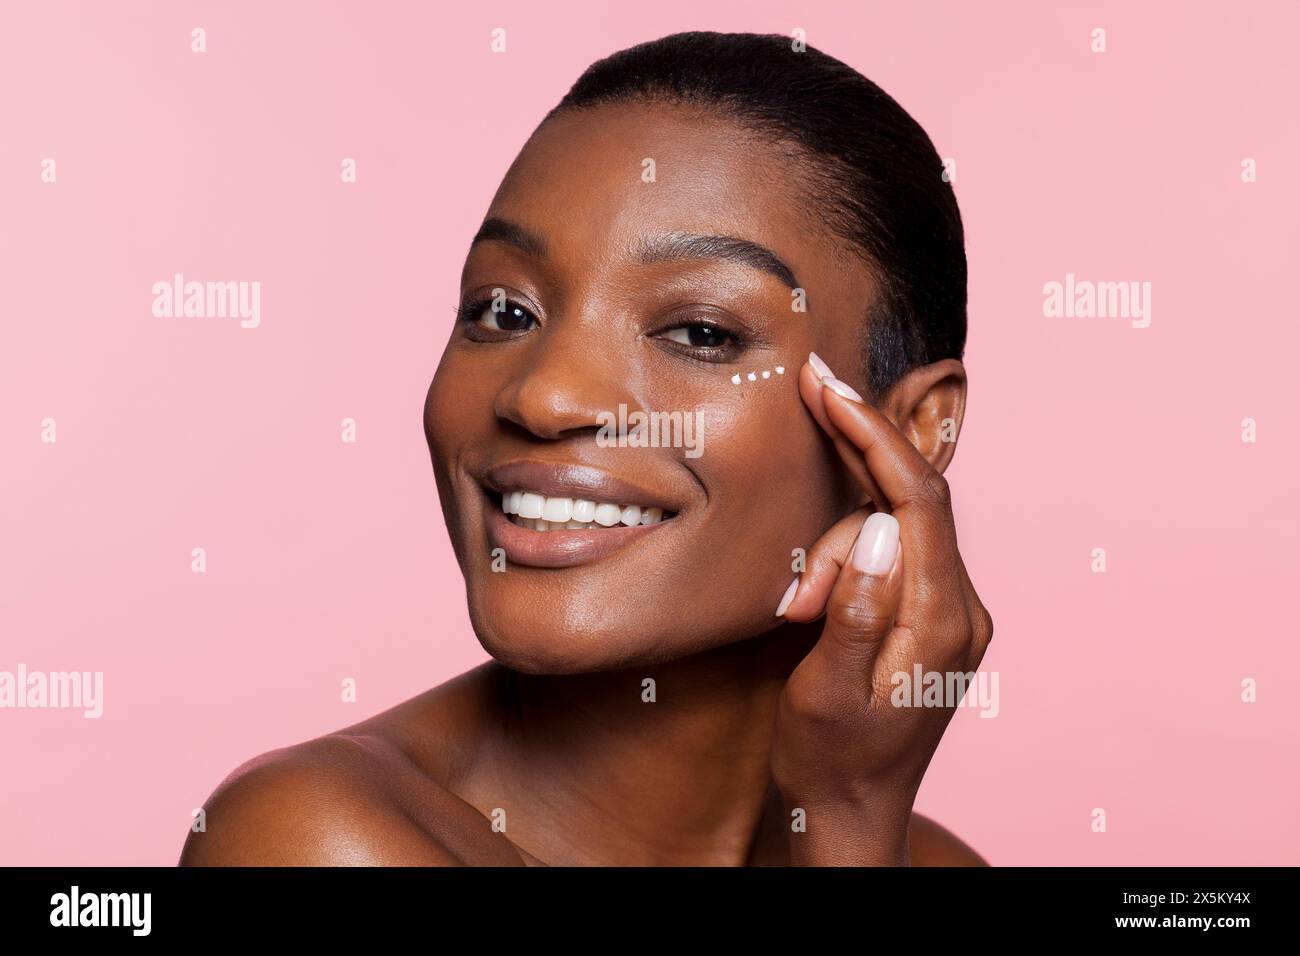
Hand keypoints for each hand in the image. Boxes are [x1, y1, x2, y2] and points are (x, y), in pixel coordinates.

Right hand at [768, 354, 992, 863]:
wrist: (851, 816)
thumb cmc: (830, 762)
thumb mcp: (827, 690)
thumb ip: (858, 608)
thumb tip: (880, 527)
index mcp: (943, 621)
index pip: (918, 497)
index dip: (869, 431)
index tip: (824, 384)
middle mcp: (961, 607)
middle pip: (902, 508)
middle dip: (834, 531)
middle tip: (797, 601)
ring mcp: (949, 610)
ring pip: (886, 533)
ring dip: (832, 563)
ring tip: (803, 628)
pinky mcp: (928, 614)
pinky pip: (888, 556)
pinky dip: (845, 567)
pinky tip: (816, 610)